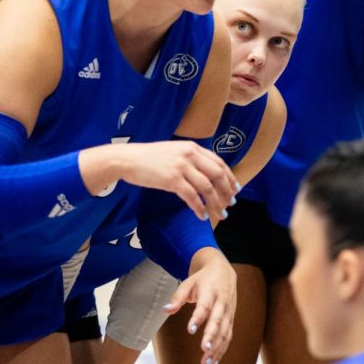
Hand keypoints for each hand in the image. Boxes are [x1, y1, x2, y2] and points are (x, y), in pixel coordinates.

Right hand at [90, 140, 236, 222]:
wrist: (127, 159)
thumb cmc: (150, 158)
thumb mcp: (175, 151)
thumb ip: (191, 158)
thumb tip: (208, 174)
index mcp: (193, 147)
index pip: (220, 163)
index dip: (230, 178)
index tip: (236, 189)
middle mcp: (190, 155)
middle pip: (217, 176)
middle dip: (227, 192)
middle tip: (231, 204)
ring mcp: (181, 167)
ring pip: (207, 188)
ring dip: (216, 204)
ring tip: (220, 214)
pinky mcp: (171, 180)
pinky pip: (192, 197)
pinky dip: (199, 208)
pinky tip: (202, 216)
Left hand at [164, 248, 236, 363]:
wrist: (224, 271)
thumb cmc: (202, 280)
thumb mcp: (188, 284)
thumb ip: (177, 297)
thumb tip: (165, 310)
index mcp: (210, 292)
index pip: (205, 306)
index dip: (198, 318)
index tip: (190, 330)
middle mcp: (222, 302)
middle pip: (218, 320)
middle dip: (212, 335)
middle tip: (205, 349)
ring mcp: (228, 311)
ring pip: (225, 331)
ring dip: (217, 347)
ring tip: (206, 363)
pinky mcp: (231, 319)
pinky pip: (228, 336)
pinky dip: (222, 349)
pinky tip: (214, 362)